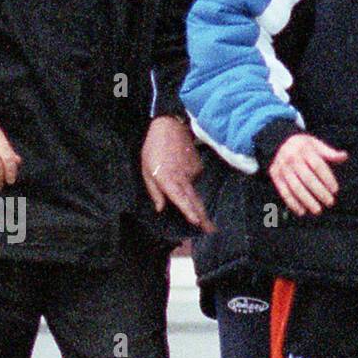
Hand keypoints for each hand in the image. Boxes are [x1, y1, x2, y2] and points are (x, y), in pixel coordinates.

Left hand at [141, 115, 213, 231]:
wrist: (170, 126)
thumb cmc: (154, 149)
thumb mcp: (146, 170)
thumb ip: (154, 191)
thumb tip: (160, 208)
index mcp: (168, 179)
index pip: (180, 198)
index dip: (189, 210)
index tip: (197, 221)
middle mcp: (183, 177)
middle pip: (195, 200)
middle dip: (203, 217)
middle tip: (211, 230)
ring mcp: (193, 172)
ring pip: (194, 191)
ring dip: (193, 199)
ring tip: (184, 192)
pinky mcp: (199, 167)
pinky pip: (193, 180)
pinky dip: (189, 181)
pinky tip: (181, 171)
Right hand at [268, 133, 347, 215]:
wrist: (280, 143)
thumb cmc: (304, 146)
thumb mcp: (316, 144)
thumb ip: (329, 153)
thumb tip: (344, 156)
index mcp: (304, 149)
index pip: (318, 166)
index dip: (327, 179)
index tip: (335, 190)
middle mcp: (291, 158)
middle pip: (307, 178)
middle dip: (320, 192)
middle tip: (330, 202)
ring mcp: (282, 167)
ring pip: (296, 187)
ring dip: (307, 200)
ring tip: (317, 210)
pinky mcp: (275, 176)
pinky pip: (284, 191)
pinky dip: (292, 203)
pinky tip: (302, 211)